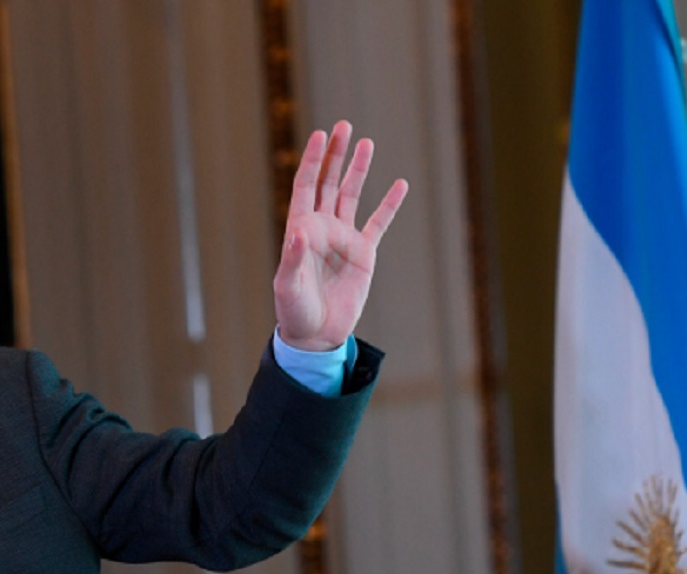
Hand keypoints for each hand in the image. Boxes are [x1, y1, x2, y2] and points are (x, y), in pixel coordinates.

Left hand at [274, 121, 408, 351]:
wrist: (316, 334)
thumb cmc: (294, 310)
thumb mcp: (288, 287)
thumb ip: (293, 259)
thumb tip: (299, 232)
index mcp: (300, 229)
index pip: (306, 186)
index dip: (313, 161)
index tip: (321, 135)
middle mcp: (322, 227)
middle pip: (329, 182)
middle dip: (336, 154)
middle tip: (344, 126)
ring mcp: (343, 238)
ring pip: (352, 195)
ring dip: (359, 169)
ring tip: (367, 143)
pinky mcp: (363, 253)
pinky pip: (378, 223)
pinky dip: (389, 205)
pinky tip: (399, 184)